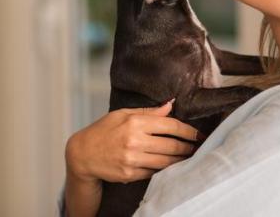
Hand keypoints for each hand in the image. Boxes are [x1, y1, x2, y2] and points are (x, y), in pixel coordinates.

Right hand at [65, 99, 200, 183]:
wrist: (82, 154)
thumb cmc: (103, 130)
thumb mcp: (123, 114)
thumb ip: (149, 112)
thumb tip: (171, 104)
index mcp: (135, 123)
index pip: (170, 125)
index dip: (188, 131)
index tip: (197, 134)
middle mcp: (134, 141)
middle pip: (172, 145)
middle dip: (188, 147)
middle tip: (198, 146)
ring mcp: (132, 160)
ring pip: (166, 161)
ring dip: (180, 160)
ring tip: (189, 156)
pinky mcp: (129, 174)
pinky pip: (154, 172)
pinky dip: (164, 169)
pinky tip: (171, 165)